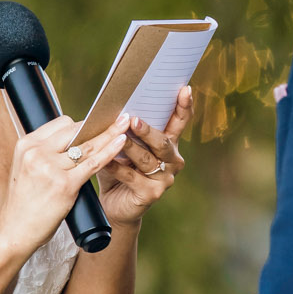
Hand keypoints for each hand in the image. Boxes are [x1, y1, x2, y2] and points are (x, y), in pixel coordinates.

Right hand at [0, 114, 129, 255]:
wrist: (15, 231)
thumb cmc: (24, 203)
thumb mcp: (26, 169)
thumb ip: (44, 153)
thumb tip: (71, 141)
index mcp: (26, 144)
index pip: (61, 123)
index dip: (82, 124)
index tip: (97, 123)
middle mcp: (37, 152)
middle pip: (75, 130)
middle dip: (99, 124)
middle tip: (119, 117)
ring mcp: (50, 168)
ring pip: (87, 145)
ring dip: (109, 133)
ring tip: (126, 123)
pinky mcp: (64, 185)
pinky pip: (93, 163)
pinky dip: (110, 151)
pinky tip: (121, 142)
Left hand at [97, 86, 191, 227]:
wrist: (115, 205)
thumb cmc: (119, 169)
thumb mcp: (122, 146)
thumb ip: (124, 129)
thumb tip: (114, 104)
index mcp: (169, 144)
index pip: (179, 122)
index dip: (184, 105)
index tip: (185, 88)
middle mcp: (172, 160)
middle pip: (163, 141)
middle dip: (148, 130)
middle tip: (133, 119)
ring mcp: (165, 179)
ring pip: (147, 159)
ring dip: (131, 148)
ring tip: (118, 138)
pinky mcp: (152, 194)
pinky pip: (132, 177)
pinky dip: (118, 168)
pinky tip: (107, 161)